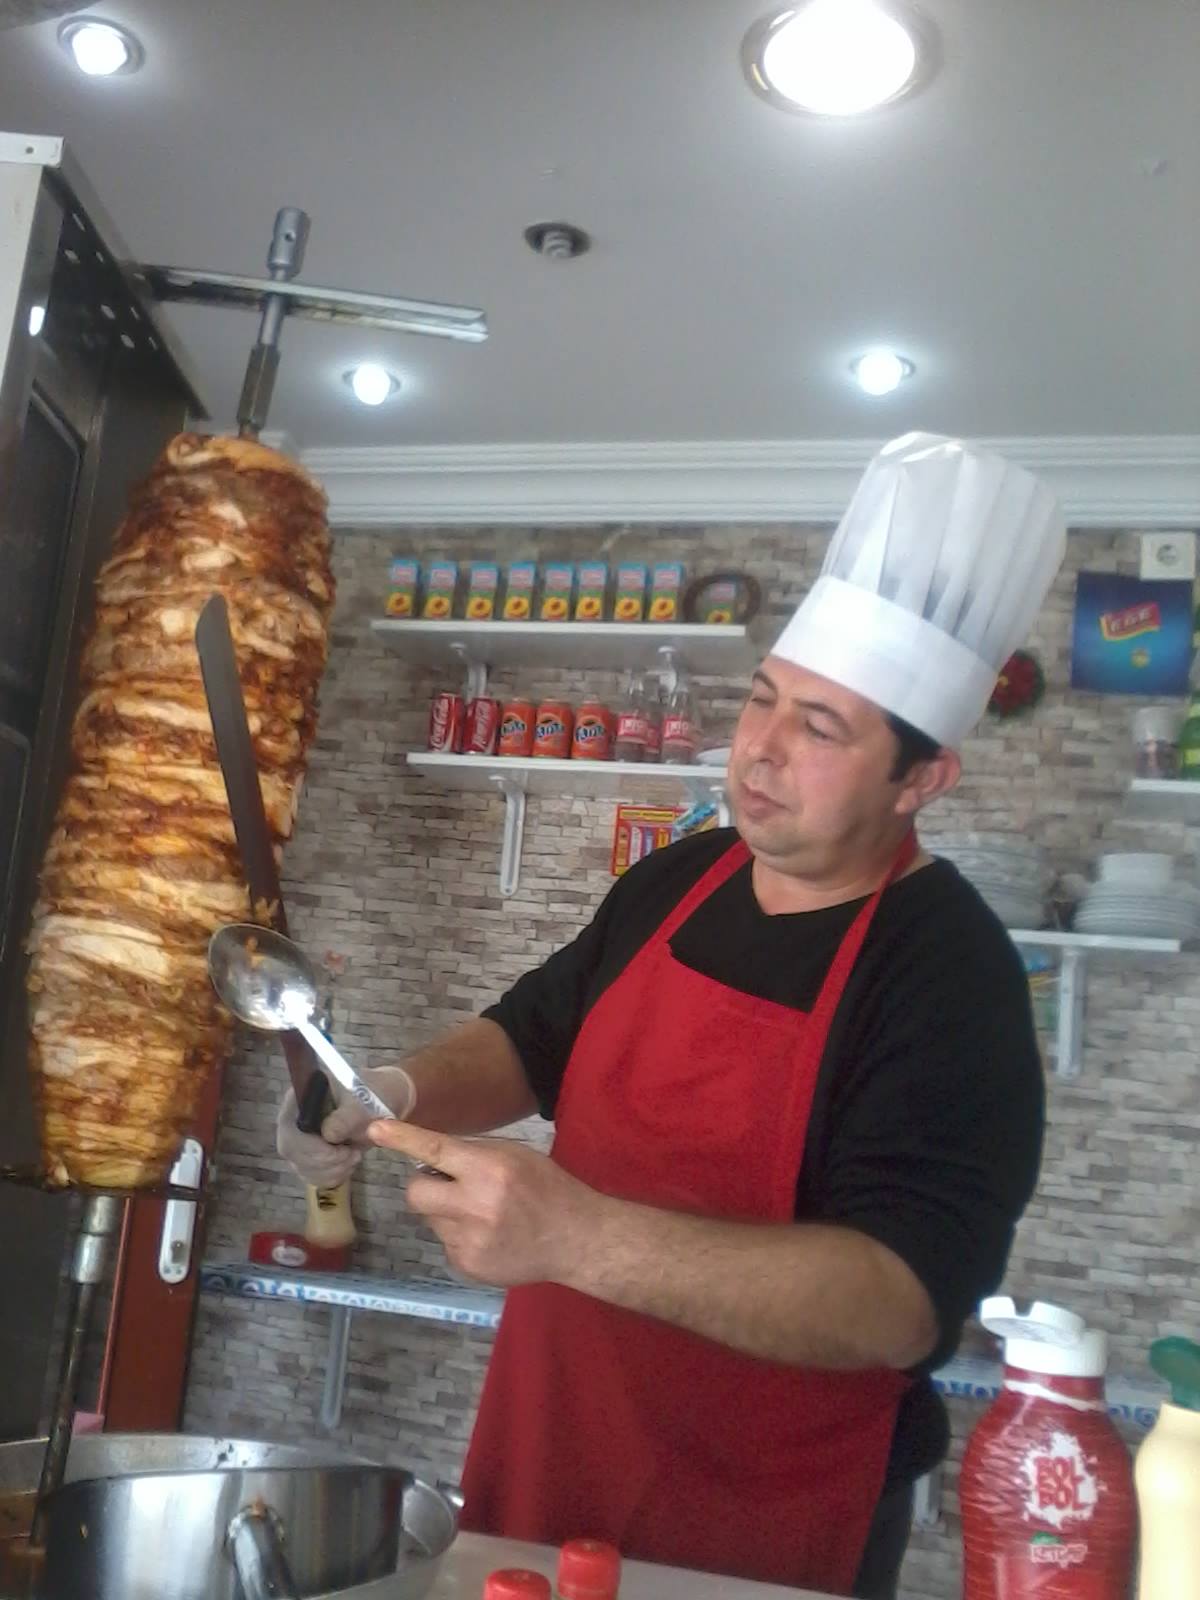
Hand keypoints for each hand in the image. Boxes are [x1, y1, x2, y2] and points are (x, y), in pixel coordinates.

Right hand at [276, 1065, 415, 1186]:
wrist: (380, 1102)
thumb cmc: (370, 1096)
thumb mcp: (363, 1101)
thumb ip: (346, 1116)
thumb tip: (328, 1134)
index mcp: (302, 1095)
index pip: (288, 1125)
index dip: (307, 1145)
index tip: (338, 1151)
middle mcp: (293, 1118)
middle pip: (292, 1151)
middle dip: (325, 1161)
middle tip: (353, 1155)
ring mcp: (298, 1140)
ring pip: (303, 1168)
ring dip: (333, 1170)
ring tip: (354, 1156)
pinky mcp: (308, 1158)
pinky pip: (313, 1177)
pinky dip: (333, 1176)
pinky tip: (348, 1164)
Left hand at [366, 1120, 601, 1287]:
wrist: (573, 1239)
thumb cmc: (546, 1187)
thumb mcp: (515, 1156)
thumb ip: (473, 1155)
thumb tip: (432, 1157)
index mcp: (489, 1170)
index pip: (435, 1149)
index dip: (402, 1139)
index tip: (375, 1129)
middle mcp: (474, 1206)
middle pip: (416, 1193)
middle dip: (425, 1186)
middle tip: (448, 1185)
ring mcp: (468, 1241)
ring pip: (431, 1220)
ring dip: (446, 1213)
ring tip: (483, 1215)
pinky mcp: (467, 1265)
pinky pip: (445, 1243)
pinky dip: (460, 1236)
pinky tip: (489, 1236)